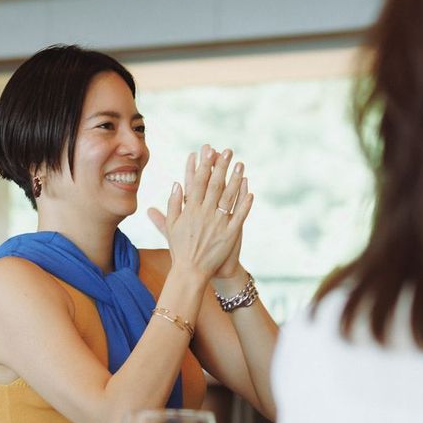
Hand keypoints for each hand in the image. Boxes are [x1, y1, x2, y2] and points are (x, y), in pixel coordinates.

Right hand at [156, 145, 252, 280]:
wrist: (190, 271)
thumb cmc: (179, 248)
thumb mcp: (171, 226)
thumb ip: (173, 204)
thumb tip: (176, 184)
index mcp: (190, 210)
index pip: (198, 182)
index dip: (204, 165)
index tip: (209, 151)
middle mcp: (204, 214)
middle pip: (215, 185)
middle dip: (221, 167)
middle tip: (228, 151)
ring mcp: (218, 223)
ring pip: (228, 197)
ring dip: (235, 180)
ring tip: (240, 165)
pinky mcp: (230, 234)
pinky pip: (239, 216)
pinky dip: (245, 204)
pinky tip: (250, 192)